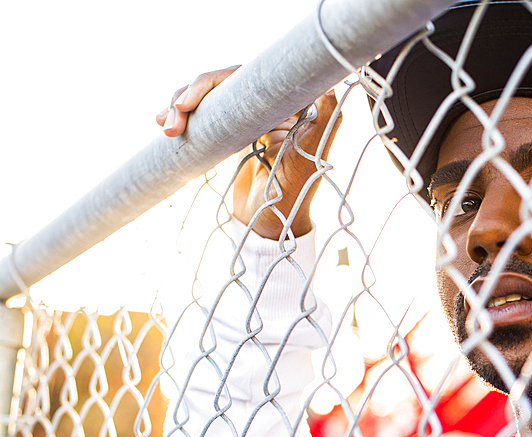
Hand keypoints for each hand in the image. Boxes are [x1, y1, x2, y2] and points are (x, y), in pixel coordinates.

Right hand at [156, 67, 340, 239]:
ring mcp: (249, 118)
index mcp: (290, 106)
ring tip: (167, 128)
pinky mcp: (233, 131)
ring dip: (181, 105)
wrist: (267, 227)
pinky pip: (205, 114)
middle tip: (173, 119)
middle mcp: (270, 106)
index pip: (245, 76)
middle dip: (191, 95)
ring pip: (210, 96)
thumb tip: (332, 83)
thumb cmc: (292, 197)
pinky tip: (163, 123)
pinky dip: (183, 115)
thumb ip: (323, 121)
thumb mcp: (308, 158)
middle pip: (222, 82)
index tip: (188, 102)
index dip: (213, 82)